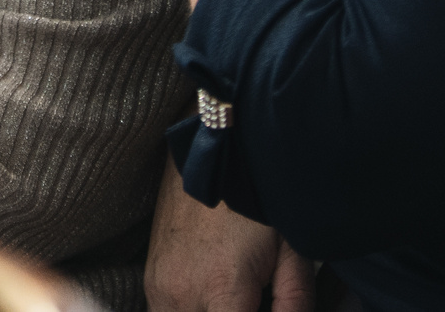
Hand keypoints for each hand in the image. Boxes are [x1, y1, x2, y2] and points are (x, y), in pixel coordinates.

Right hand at [146, 156, 312, 311]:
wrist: (213, 149)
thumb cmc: (257, 198)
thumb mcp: (289, 252)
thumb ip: (294, 304)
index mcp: (220, 290)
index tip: (259, 307)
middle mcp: (181, 294)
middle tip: (251, 300)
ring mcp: (159, 285)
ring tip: (234, 299)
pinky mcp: (151, 276)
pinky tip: (213, 301)